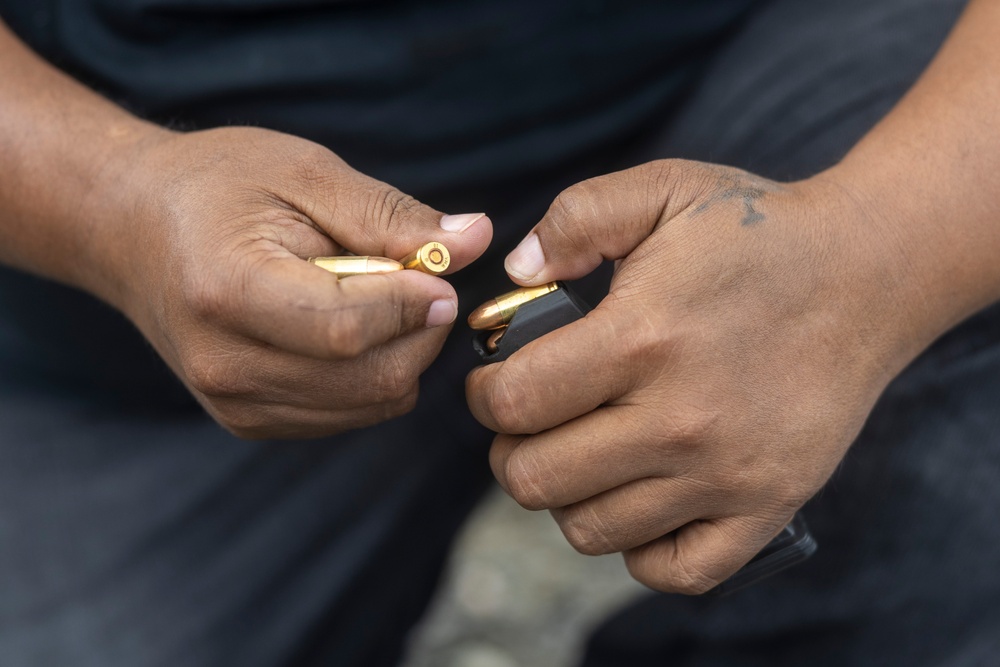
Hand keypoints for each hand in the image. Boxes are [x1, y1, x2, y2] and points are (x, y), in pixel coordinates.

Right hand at [100, 126, 490, 437]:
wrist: (134, 230)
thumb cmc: (218, 187)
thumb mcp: (303, 172)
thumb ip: (389, 214)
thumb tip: (475, 240)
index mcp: (227, 291)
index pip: (348, 327)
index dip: (412, 303)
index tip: (438, 271)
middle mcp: (225, 364)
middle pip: (371, 378)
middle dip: (421, 330)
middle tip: (417, 279)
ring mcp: (234, 403)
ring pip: (372, 403)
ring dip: (403, 352)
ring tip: (376, 297)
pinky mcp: (248, 421)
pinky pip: (352, 412)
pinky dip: (375, 373)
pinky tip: (350, 328)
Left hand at [466, 160, 925, 592]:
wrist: (866, 274)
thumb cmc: (754, 234)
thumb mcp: (662, 190)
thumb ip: (576, 218)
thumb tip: (514, 272)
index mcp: (642, 339)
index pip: (514, 403)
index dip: (483, 396)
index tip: (493, 384)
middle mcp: (681, 419)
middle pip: (536, 479)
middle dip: (511, 451)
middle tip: (530, 424)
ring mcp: (726, 473)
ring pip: (591, 530)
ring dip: (567, 495)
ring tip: (583, 453)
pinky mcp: (767, 507)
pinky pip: (673, 570)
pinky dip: (639, 547)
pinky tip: (638, 498)